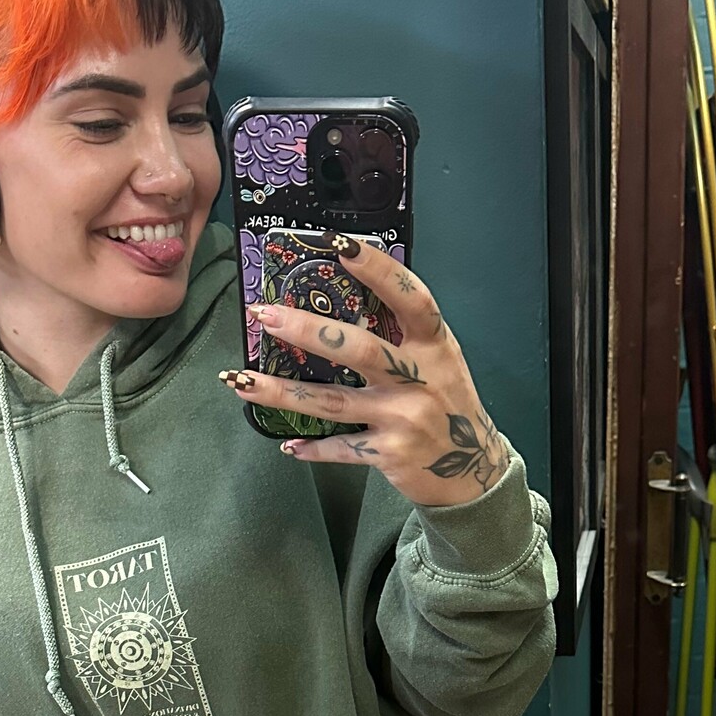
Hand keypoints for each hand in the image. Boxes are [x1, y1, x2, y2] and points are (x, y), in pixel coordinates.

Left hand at [218, 233, 512, 507]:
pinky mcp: (389, 455)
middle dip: (307, 330)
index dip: (378, 270)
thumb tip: (345, 298)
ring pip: (333, 401)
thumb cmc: (448, 406)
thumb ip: (404, 336)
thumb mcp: (439, 361)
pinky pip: (341, 448)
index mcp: (435, 346)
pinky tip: (286, 443)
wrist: (474, 471)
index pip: (410, 299)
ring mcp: (403, 418)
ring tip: (241, 381)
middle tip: (263, 315)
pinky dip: (312, 447)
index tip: (339, 245)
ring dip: (282, 392)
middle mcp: (420, 379)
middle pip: (358, 349)